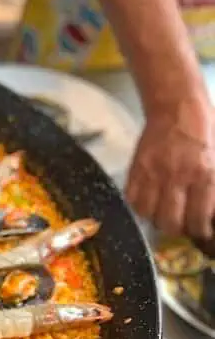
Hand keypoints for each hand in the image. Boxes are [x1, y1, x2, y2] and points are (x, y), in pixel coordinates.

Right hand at [126, 99, 214, 238]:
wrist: (177, 107)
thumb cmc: (207, 129)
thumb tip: (212, 210)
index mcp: (205, 174)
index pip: (199, 218)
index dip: (200, 231)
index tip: (202, 231)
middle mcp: (177, 178)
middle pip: (170, 222)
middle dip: (177, 229)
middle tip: (182, 225)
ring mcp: (153, 174)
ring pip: (149, 215)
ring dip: (157, 219)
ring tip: (164, 214)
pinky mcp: (136, 170)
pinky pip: (132, 200)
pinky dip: (139, 207)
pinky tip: (149, 203)